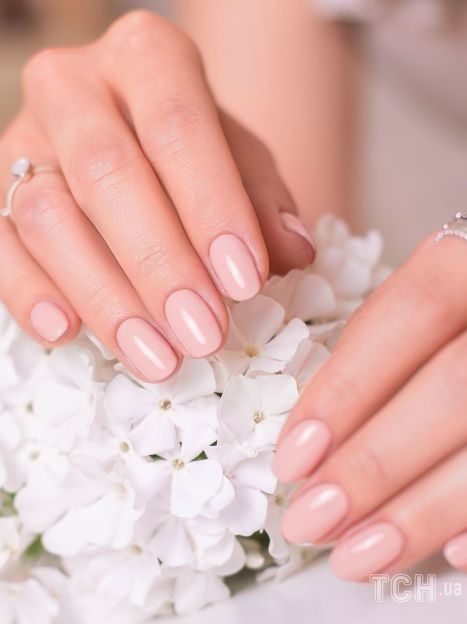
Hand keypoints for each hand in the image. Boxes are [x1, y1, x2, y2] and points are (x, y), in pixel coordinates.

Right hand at [0, 11, 314, 382]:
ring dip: (106, 296)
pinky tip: (66, 333)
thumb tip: (293, 253)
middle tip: (204, 333)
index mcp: (146, 58)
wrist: (129, 136)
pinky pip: (0, 247)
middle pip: (108, 172)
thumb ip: (264, 201)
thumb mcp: (240, 162)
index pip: (178, 126)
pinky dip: (29, 294)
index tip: (245, 283)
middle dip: (160, 263)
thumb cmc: (192, 152)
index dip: (212, 207)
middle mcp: (73, 88)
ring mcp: (23, 141)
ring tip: (158, 356)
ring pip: (47, 216)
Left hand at [274, 233, 466, 578]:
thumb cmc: (454, 306)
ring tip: (356, 555)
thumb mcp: (418, 299)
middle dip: (373, 464)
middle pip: (452, 389)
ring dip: (421, 512)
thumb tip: (311, 441)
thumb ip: (377, 345)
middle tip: (310, 521)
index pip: (407, 316)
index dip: (345, 390)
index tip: (292, 458)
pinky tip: (447, 556)